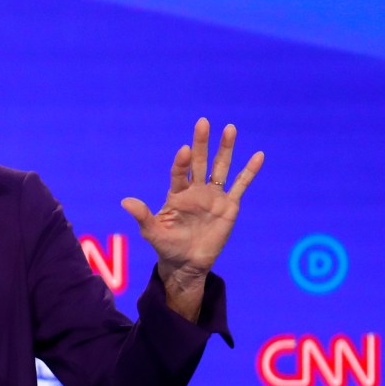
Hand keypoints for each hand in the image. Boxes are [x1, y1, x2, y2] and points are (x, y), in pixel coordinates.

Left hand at [121, 118, 263, 319]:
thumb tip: (125, 202)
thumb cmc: (167, 246)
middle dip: (201, 143)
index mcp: (176, 194)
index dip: (181, 162)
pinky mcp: (229, 206)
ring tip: (230, 128)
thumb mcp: (153, 233)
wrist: (187, 263)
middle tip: (203, 122)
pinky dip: (249, 171)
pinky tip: (258, 155)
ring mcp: (213, 196)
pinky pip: (241, 185)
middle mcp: (195, 190)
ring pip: (221, 167)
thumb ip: (142, 216)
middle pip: (199, 162)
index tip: (184, 150)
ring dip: (226, 149)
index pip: (179, 173)